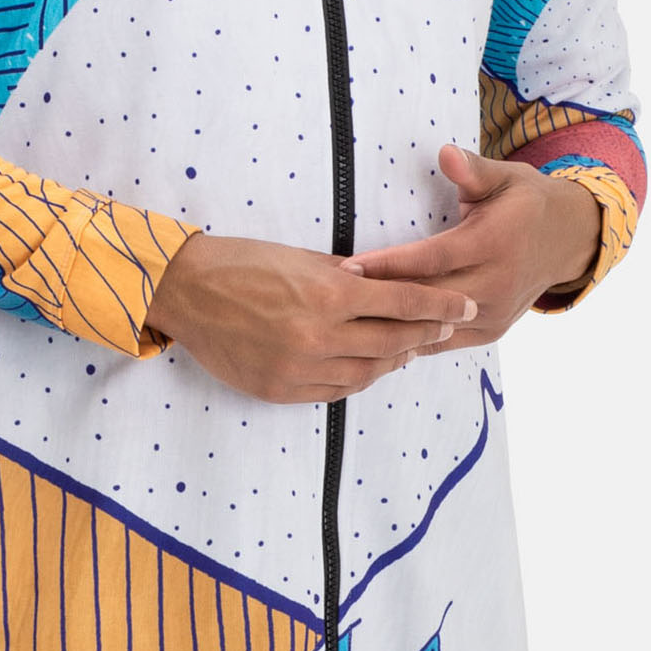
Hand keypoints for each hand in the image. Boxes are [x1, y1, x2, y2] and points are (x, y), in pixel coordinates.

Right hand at [144, 234, 475, 403]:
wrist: (185, 291)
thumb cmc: (241, 263)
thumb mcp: (300, 258)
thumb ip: (345, 276)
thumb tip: (383, 285)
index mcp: (330, 294)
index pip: (403, 302)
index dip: (440, 306)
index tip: (466, 307)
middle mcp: (319, 336)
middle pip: (393, 342)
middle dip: (426, 335)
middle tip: (448, 329)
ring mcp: (299, 368)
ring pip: (366, 373)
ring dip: (393, 361)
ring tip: (409, 351)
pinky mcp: (280, 390)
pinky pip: (333, 392)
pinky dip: (357, 381)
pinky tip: (368, 370)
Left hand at [345, 145, 601, 344]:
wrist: (565, 240)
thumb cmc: (524, 202)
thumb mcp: (505, 177)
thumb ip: (472, 170)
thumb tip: (445, 154)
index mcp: (495, 243)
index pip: (432, 259)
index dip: (389, 265)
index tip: (349, 267)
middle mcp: (495, 284)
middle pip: (428, 299)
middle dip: (379, 300)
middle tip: (331, 300)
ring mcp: (493, 313)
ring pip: (433, 328)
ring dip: (391, 327)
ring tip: (344, 324)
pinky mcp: (490, 332)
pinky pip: (443, 342)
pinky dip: (410, 341)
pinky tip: (375, 339)